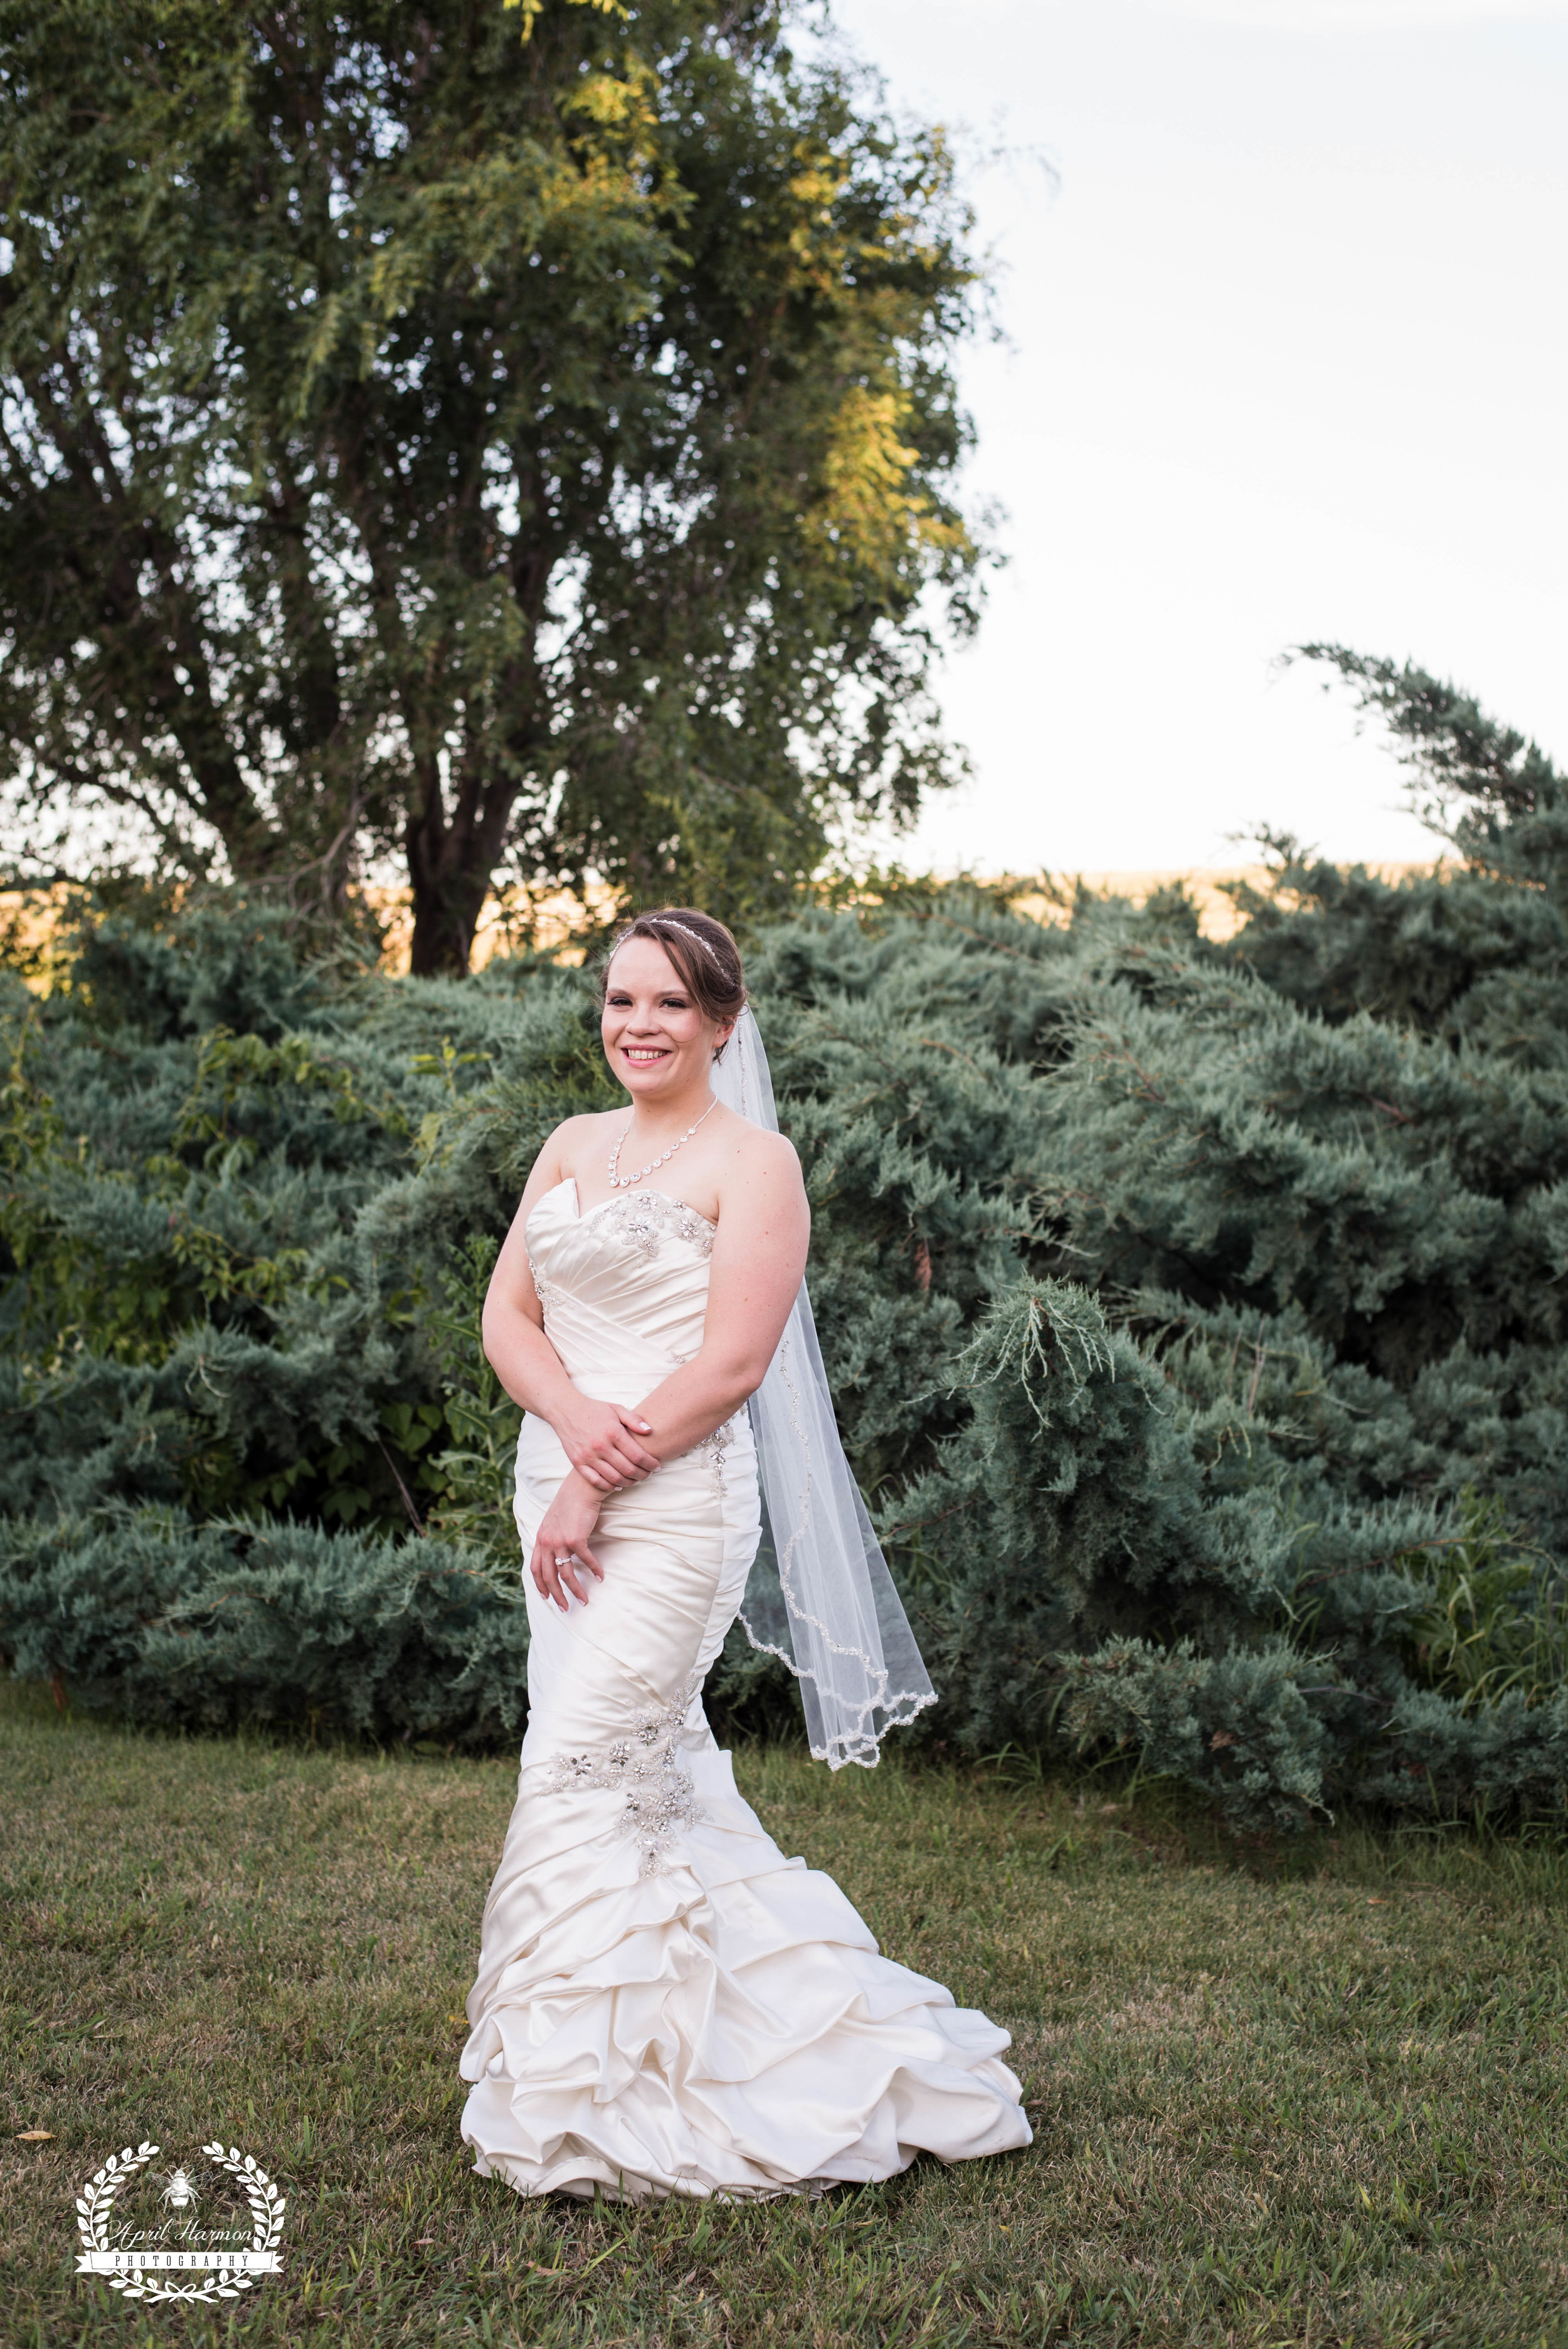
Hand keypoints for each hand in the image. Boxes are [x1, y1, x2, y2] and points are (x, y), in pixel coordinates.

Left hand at [530, 1473, 605, 1612]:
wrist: (581, 1487)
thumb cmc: (571, 1503)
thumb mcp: (553, 1521)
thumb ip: (552, 1537)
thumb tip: (557, 1554)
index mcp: (540, 1539)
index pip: (536, 1568)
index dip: (540, 1586)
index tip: (547, 1598)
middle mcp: (547, 1542)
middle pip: (548, 1577)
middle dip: (556, 1596)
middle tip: (565, 1608)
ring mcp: (560, 1541)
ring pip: (566, 1574)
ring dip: (576, 1589)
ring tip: (584, 1600)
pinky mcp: (575, 1538)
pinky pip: (585, 1560)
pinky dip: (594, 1569)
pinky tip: (601, 1576)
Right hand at [554, 1396, 658, 1492]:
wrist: (566, 1411)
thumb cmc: (595, 1410)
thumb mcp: (616, 1409)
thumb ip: (634, 1420)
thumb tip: (649, 1431)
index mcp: (612, 1432)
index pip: (637, 1455)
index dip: (650, 1463)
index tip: (657, 1466)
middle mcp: (600, 1446)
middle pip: (628, 1469)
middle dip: (643, 1475)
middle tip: (649, 1474)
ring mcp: (588, 1456)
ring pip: (614, 1478)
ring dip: (629, 1482)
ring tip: (636, 1479)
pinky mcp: (578, 1463)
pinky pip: (596, 1481)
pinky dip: (609, 1486)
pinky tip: (618, 1484)